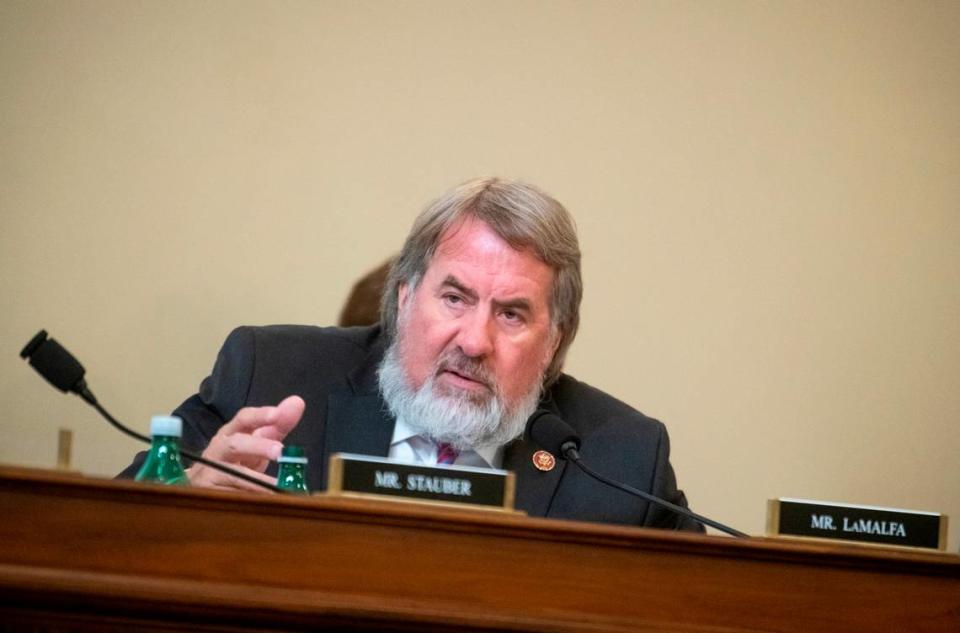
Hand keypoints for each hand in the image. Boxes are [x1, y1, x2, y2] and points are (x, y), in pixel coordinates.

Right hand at [186, 395, 304, 491]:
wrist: (198, 484)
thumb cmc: (233, 459)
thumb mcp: (254, 442)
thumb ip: (277, 425)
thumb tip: (298, 402)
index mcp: (231, 433)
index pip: (244, 419)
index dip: (260, 415)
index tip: (277, 414)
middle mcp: (218, 450)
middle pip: (235, 445)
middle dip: (257, 446)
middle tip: (280, 451)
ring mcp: (210, 473)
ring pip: (232, 475)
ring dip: (257, 482)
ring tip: (279, 487)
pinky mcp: (208, 495)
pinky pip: (229, 498)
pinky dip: (247, 501)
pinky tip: (264, 504)